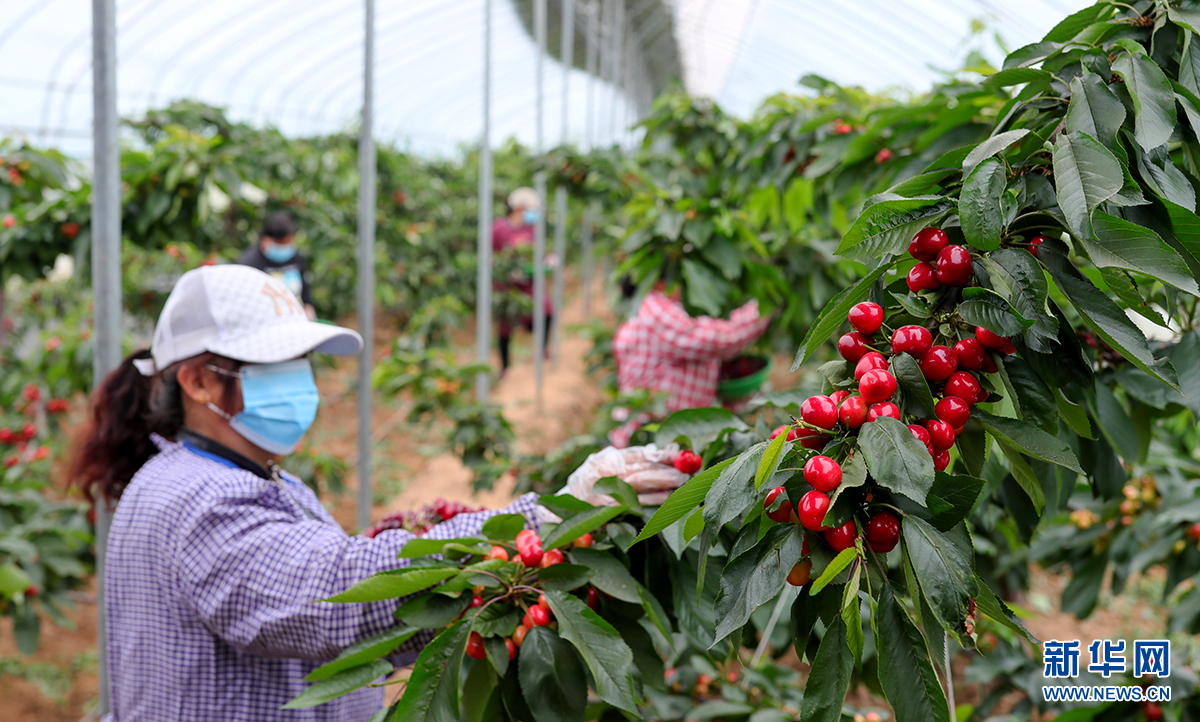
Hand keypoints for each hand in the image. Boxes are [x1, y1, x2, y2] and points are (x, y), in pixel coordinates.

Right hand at [557, 444, 688, 505]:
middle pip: (638, 472)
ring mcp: (604, 494)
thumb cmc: (588, 480)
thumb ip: (625, 458)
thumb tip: (654, 451)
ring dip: (661, 488)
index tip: (676, 454)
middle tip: (684, 474)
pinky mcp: (607, 511)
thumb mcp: (602, 463)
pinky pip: (634, 505)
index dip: (657, 454)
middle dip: (663, 473)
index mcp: (603, 461)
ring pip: (638, 489)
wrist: (562, 505)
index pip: (635, 456)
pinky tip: (667, 500)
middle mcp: (603, 476)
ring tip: (680, 485)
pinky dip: (651, 502)